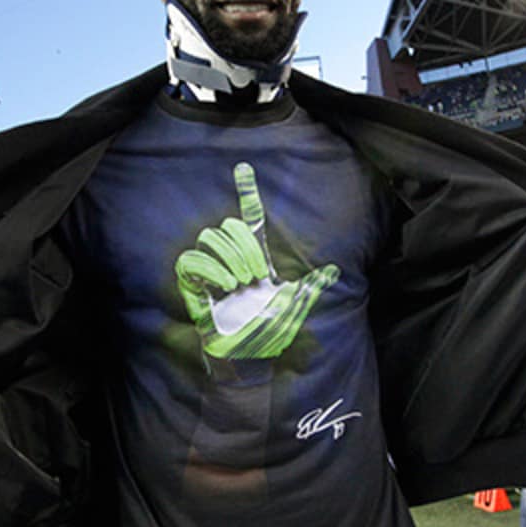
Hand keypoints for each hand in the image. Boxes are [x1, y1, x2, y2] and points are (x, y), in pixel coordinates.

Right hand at [175, 163, 339, 359]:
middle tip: (255, 275)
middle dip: (243, 246)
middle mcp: (231, 260)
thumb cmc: (269, 334)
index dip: (246, 191)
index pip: (250, 217)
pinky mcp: (192, 285)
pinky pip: (192, 260)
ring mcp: (211, 271)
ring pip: (211, 237)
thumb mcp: (294, 307)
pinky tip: (227, 286)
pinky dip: (211, 268)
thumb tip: (333, 269)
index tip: (243, 167)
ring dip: (230, 257)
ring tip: (242, 283)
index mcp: (254, 258)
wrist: (249, 359)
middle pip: (229, 225)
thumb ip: (310, 287)